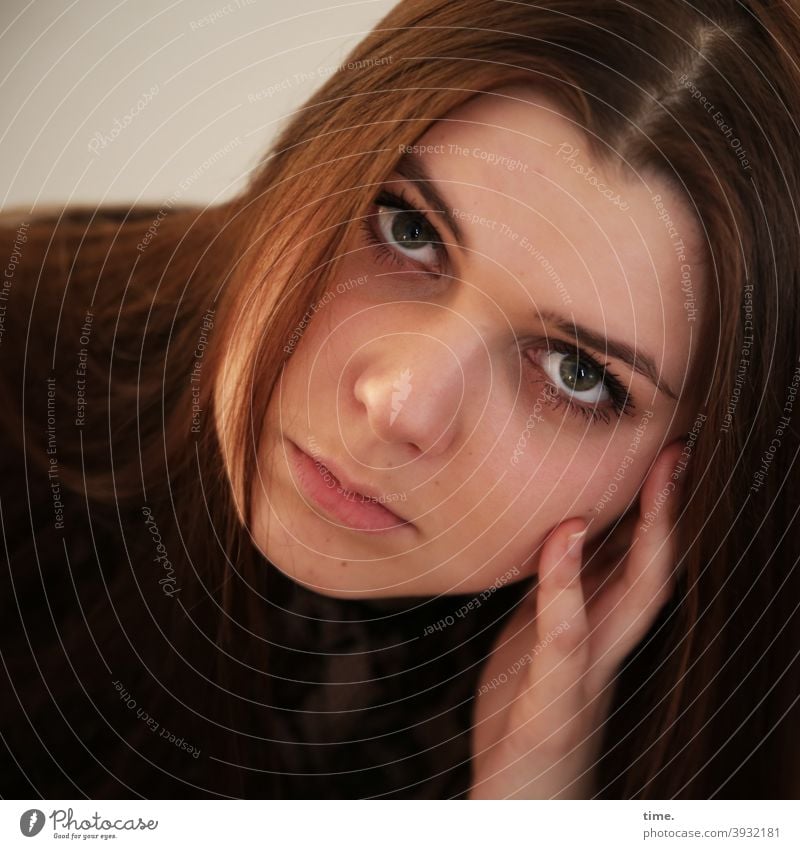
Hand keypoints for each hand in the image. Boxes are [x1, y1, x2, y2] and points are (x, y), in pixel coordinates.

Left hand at [469, 441, 684, 798]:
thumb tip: (568, 538)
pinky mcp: (551, 705)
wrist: (519, 802)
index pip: (639, 564)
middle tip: (678, 456)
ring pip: (629, 602)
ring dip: (646, 540)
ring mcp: (584, 679)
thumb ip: (560, 595)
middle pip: (651, 573)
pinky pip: (565, 639)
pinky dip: (566, 588)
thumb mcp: (541, 641)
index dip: (657, 512)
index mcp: (599, 633)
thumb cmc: (528, 711)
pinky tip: (566, 541)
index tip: (666, 459)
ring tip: (652, 483)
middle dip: (669, 514)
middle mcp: (605, 652)